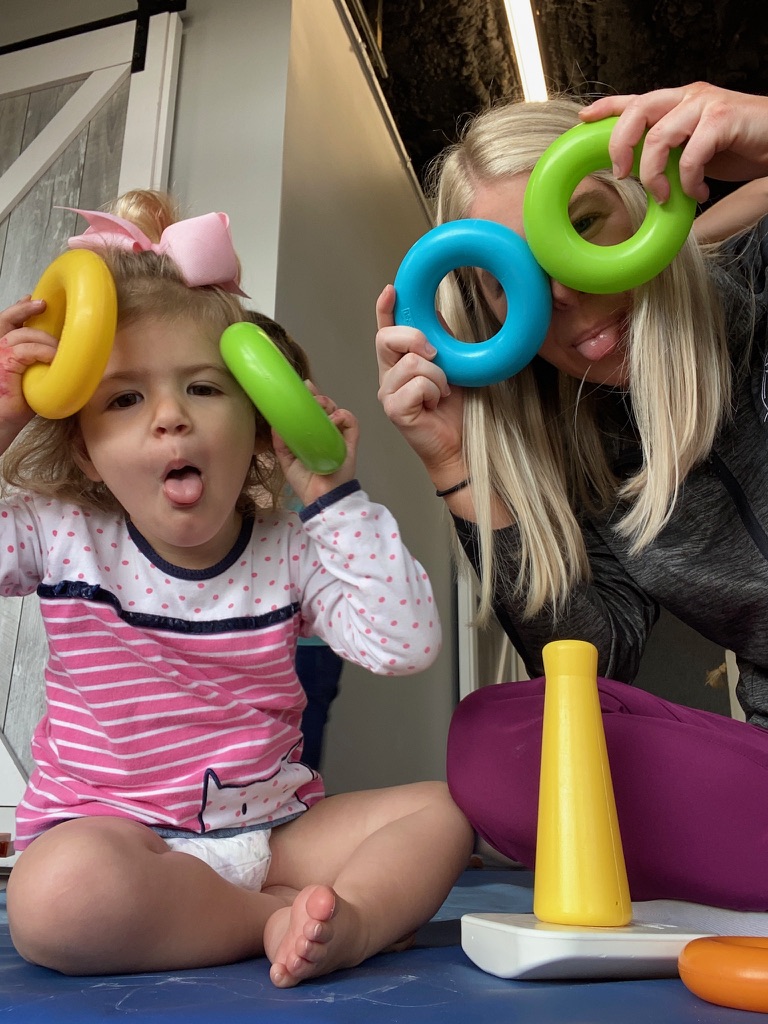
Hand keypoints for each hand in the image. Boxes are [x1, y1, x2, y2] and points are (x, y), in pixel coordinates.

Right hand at [0, 297, 57, 440]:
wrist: (3, 423)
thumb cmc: (18, 405)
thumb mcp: (31, 377)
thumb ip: (39, 362)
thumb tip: (66, 355)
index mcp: (2, 351)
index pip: (8, 322)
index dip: (20, 309)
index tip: (36, 301)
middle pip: (11, 320)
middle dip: (28, 310)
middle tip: (45, 305)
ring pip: (25, 334)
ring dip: (47, 341)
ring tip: (60, 352)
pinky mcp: (4, 364)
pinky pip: (27, 350)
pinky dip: (44, 352)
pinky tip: (55, 360)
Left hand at [273, 385, 358, 505]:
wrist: (318, 498)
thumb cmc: (305, 481)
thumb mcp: (286, 458)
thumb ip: (280, 441)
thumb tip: (274, 422)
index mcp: (313, 436)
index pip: (313, 412)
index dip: (309, 398)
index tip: (303, 387)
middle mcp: (328, 434)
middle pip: (327, 408)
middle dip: (318, 398)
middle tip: (309, 397)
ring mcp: (340, 438)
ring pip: (339, 411)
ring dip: (329, 405)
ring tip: (320, 408)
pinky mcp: (350, 444)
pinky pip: (352, 424)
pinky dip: (343, 417)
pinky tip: (333, 419)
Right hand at [375, 284, 465, 487]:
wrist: (458, 444)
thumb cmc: (453, 410)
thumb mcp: (451, 367)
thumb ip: (440, 342)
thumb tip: (435, 313)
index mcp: (398, 364)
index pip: (386, 331)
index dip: (385, 309)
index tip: (391, 290)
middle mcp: (388, 376)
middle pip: (387, 339)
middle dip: (416, 339)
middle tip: (436, 357)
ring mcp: (388, 393)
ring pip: (411, 363)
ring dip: (437, 377)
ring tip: (441, 394)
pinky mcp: (394, 409)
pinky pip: (417, 385)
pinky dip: (434, 392)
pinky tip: (435, 405)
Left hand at [581, 83, 767, 203]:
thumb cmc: (737, 146)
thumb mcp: (691, 150)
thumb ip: (667, 153)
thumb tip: (637, 176)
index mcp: (676, 104)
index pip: (634, 100)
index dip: (606, 107)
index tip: (583, 120)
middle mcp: (687, 98)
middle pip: (637, 111)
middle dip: (620, 145)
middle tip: (621, 175)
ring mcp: (706, 105)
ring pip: (659, 136)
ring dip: (654, 173)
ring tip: (665, 196)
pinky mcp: (724, 119)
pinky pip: (691, 153)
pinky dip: (689, 180)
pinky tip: (697, 193)